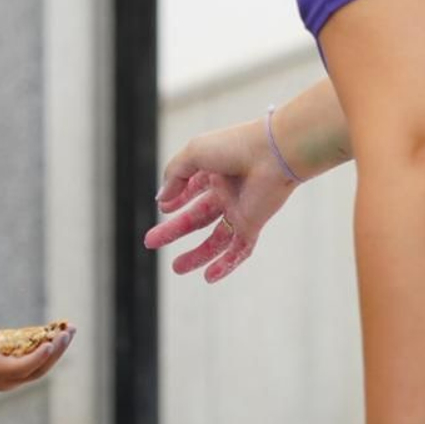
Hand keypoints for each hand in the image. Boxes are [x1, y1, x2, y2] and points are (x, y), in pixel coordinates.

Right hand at [0, 325, 75, 392]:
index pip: (23, 367)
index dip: (39, 356)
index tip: (52, 341)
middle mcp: (8, 380)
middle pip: (39, 369)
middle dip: (57, 350)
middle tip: (70, 329)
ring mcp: (11, 379)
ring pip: (41, 368)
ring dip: (57, 350)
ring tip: (70, 329)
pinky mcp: (12, 374)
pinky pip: (35, 364)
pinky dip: (48, 351)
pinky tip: (55, 335)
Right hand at [143, 117, 297, 282]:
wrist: (273, 153)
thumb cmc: (235, 146)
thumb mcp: (194, 153)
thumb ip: (175, 175)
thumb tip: (161, 200)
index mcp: (214, 170)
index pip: (191, 189)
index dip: (176, 199)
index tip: (163, 208)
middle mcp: (227, 191)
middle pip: (196, 218)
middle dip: (174, 230)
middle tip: (151, 242)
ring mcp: (240, 209)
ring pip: (216, 239)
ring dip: (197, 255)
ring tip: (177, 268)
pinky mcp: (252, 223)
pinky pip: (239, 249)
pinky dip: (226, 264)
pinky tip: (209, 277)